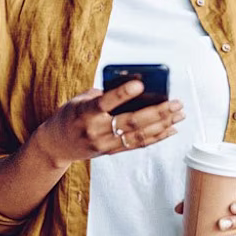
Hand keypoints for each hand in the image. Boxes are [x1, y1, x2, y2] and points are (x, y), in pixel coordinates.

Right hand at [35, 80, 184, 167]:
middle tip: (176, 102)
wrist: (56, 144)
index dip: (122, 93)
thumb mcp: (80, 99)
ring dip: (163, 125)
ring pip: (138, 136)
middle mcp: (95, 131)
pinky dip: (157, 137)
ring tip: (179, 114)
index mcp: (84, 112)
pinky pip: (137, 145)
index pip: (104, 102)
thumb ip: (104, 93)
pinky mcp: (110, 152)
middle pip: (130, 122)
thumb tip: (137, 87)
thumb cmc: (71, 113)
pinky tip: (171, 128)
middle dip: (157, 112)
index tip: (140, 84)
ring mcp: (104, 144)